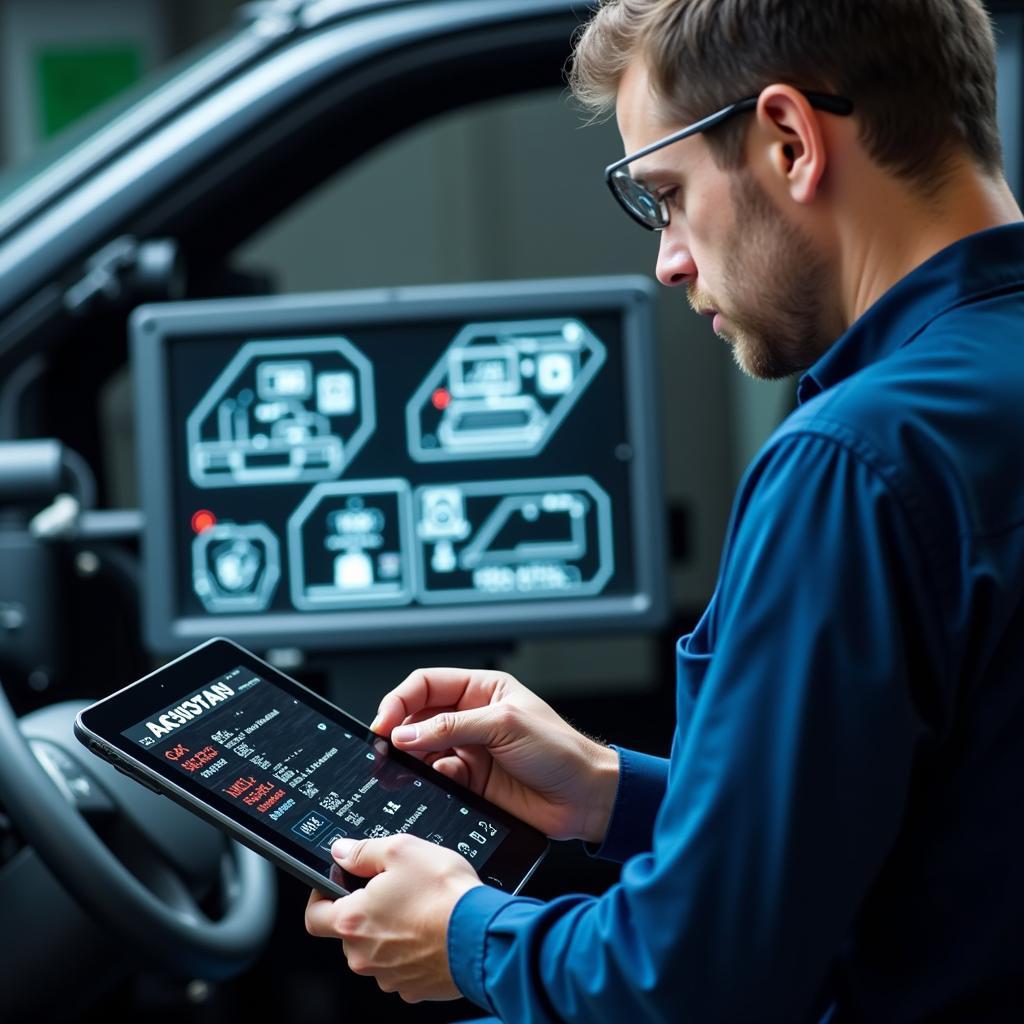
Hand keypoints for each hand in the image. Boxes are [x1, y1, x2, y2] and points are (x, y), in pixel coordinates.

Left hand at [305, 835, 480, 1001]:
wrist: (483, 934)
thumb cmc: (445, 894)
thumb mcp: (402, 850)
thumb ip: (364, 851)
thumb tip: (342, 852)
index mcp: (353, 921)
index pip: (314, 916)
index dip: (321, 895)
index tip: (336, 883)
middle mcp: (364, 955)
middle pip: (350, 931)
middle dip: (366, 910)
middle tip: (393, 888)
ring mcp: (388, 976)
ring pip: (377, 949)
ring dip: (390, 931)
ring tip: (420, 908)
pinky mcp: (414, 988)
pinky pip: (402, 966)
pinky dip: (411, 950)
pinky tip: (431, 931)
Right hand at [372, 667, 619, 842]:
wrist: (586, 798)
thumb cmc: (561, 751)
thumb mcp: (504, 725)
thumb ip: (452, 727)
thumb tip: (407, 732)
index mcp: (482, 690)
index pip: (427, 684)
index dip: (401, 700)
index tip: (385, 721)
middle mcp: (472, 717)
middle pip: (419, 717)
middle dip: (399, 730)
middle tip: (383, 746)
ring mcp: (470, 750)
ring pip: (423, 750)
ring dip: (409, 759)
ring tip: (397, 768)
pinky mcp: (471, 782)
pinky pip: (437, 778)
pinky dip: (428, 781)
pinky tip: (431, 784)